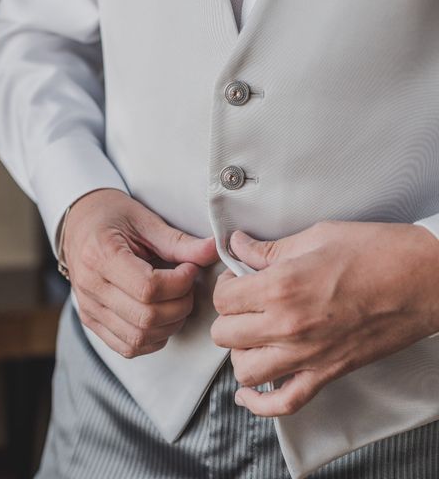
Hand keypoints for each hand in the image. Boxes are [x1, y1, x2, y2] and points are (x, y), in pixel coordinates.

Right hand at [64, 189, 218, 357]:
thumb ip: (179, 241)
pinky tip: (161, 318)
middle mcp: (90, 287)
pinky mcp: (91, 322)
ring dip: (169, 325)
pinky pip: (127, 346)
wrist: (77, 224)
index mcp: (100, 256)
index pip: (148, 288)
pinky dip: (152, 339)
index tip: (189, 268)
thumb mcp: (145, 221)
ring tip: (176, 300)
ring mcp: (89, 309)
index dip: (180, 283)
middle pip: (146, 317)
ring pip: (138, 338)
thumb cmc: (109, 217)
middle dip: (180, 305)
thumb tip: (214, 250)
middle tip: (187, 286)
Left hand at [211, 221, 438, 415]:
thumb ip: (269, 249)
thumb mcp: (317, 237)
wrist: (427, 279)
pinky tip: (249, 393)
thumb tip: (236, 245)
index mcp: (281, 287)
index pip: (222, 299)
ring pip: (245, 370)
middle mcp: (288, 326)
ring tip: (252, 336)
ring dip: (241, 353)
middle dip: (228, 317)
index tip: (237, 280)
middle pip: (225, 334)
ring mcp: (307, 355)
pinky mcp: (328, 373)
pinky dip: (261, 404)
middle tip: (243, 304)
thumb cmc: (377, 252)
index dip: (225, 286)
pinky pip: (284, 403)